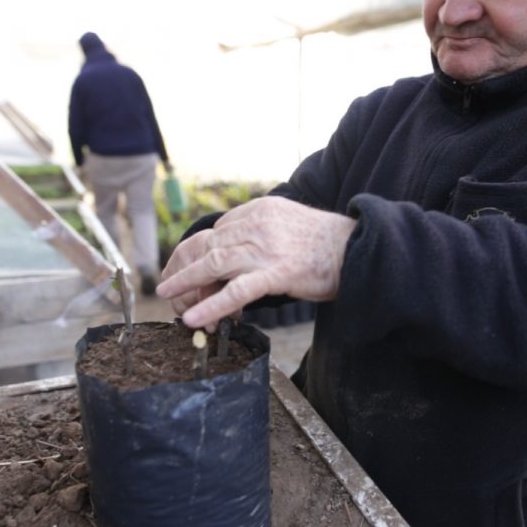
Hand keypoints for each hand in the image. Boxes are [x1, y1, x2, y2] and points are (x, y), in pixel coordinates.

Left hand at [157, 197, 355, 329]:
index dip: (199, 252)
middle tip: (167, 284)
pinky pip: (236, 290)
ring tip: (167, 294)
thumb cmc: (326, 243)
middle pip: (209, 245)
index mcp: (259, 209)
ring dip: (186, 281)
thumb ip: (261, 231)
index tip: (188, 270)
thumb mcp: (288, 224)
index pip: (218, 230)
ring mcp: (266, 248)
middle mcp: (258, 223)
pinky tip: (194, 317)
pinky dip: (211, 305)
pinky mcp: (277, 272)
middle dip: (184, 266)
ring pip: (215, 264)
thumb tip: (235, 250)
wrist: (360, 249)